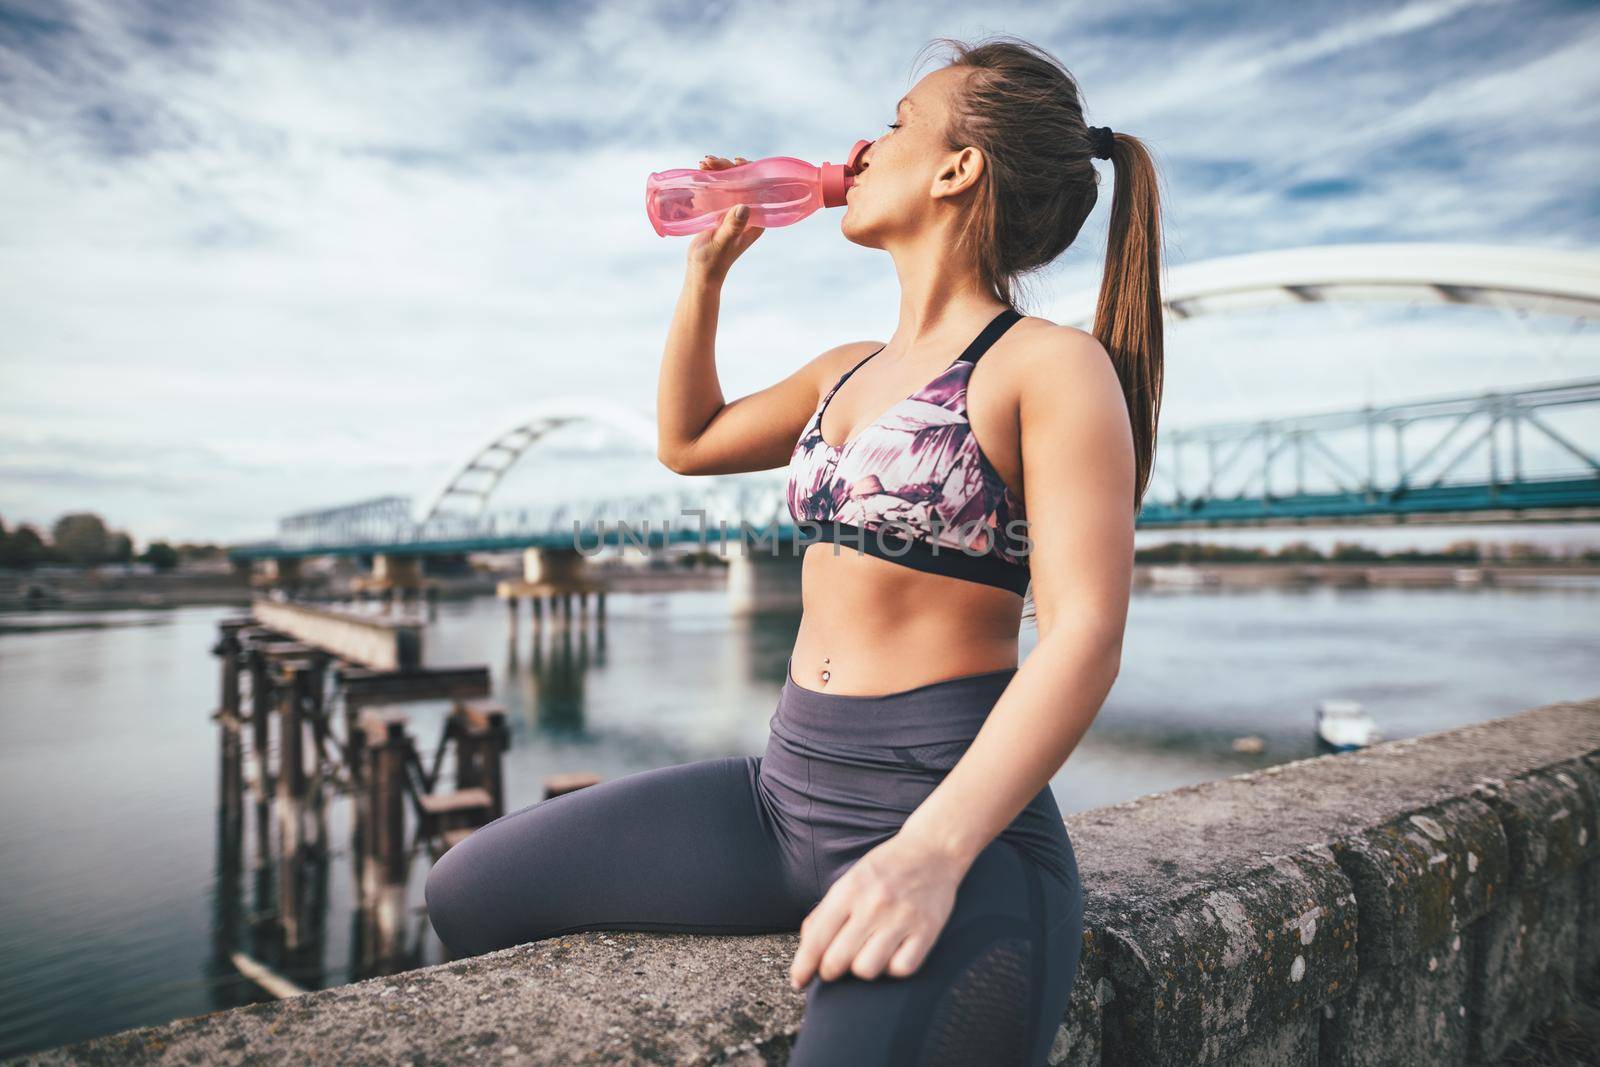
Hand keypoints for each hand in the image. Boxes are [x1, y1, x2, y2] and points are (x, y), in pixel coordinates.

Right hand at [686, 155, 763, 283]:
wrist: (700, 272)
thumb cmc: (713, 261)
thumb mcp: (723, 242)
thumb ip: (733, 226)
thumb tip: (744, 207)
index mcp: (757, 220)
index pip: (759, 188)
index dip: (749, 171)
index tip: (735, 162)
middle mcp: (748, 214)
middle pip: (743, 182)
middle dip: (727, 168)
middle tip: (709, 162)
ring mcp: (733, 212)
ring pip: (730, 183)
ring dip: (717, 171)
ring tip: (702, 164)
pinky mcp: (720, 212)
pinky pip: (718, 190)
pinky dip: (710, 180)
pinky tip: (700, 172)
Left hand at [788, 828, 969, 988]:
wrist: (933, 849)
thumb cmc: (886, 868)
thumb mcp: (850, 880)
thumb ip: (825, 912)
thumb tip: (806, 949)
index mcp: (850, 890)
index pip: (816, 939)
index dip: (803, 967)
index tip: (798, 981)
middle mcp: (874, 905)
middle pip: (837, 961)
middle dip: (829, 972)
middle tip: (833, 968)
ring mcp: (901, 919)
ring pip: (867, 970)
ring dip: (862, 969)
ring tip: (865, 956)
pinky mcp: (927, 931)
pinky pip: (901, 969)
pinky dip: (892, 969)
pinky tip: (891, 955)